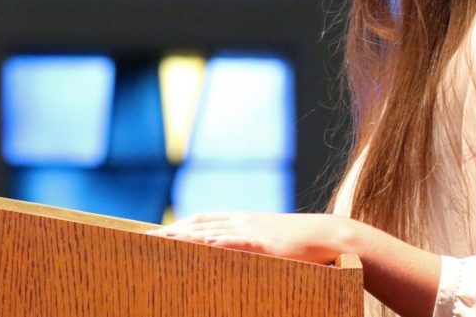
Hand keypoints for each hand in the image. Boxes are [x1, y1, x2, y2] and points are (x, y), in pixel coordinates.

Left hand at [144, 212, 353, 264]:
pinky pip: (240, 241)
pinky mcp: (267, 243)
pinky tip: (206, 242)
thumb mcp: (269, 241)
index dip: (179, 224)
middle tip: (146, 238)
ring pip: (214, 231)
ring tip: (164, 240)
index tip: (156, 231)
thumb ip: (248, 246)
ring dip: (187, 236)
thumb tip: (228, 256)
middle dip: (173, 230)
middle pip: (200, 222)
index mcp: (243, 221)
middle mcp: (244, 221)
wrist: (329, 236)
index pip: (202, 218)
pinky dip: (222, 241)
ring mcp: (254, 230)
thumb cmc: (300, 244)